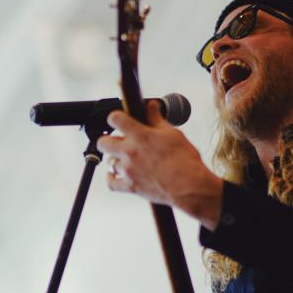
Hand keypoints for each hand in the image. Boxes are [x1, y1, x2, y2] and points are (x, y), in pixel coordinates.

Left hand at [98, 102, 223, 229]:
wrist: (189, 185)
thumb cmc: (184, 159)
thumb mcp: (172, 133)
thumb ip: (157, 119)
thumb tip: (151, 105)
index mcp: (140, 135)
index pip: (115, 118)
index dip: (116, 117)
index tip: (120, 120)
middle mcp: (130, 152)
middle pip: (103, 142)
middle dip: (109, 139)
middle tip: (119, 141)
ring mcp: (128, 170)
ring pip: (109, 162)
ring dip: (116, 159)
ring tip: (127, 159)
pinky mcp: (130, 187)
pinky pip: (111, 183)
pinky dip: (111, 178)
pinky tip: (115, 174)